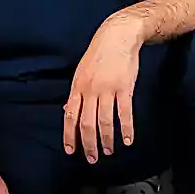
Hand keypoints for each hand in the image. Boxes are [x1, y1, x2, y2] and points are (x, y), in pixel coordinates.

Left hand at [64, 17, 142, 161]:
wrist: (118, 35)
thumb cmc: (99, 53)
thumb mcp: (81, 71)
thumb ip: (76, 93)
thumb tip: (66, 109)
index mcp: (78, 86)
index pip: (70, 115)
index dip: (69, 135)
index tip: (71, 150)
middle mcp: (90, 90)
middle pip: (87, 123)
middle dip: (88, 144)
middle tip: (92, 158)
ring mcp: (107, 89)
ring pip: (104, 121)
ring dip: (106, 140)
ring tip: (109, 151)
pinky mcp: (124, 87)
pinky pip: (124, 113)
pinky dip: (126, 129)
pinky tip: (127, 140)